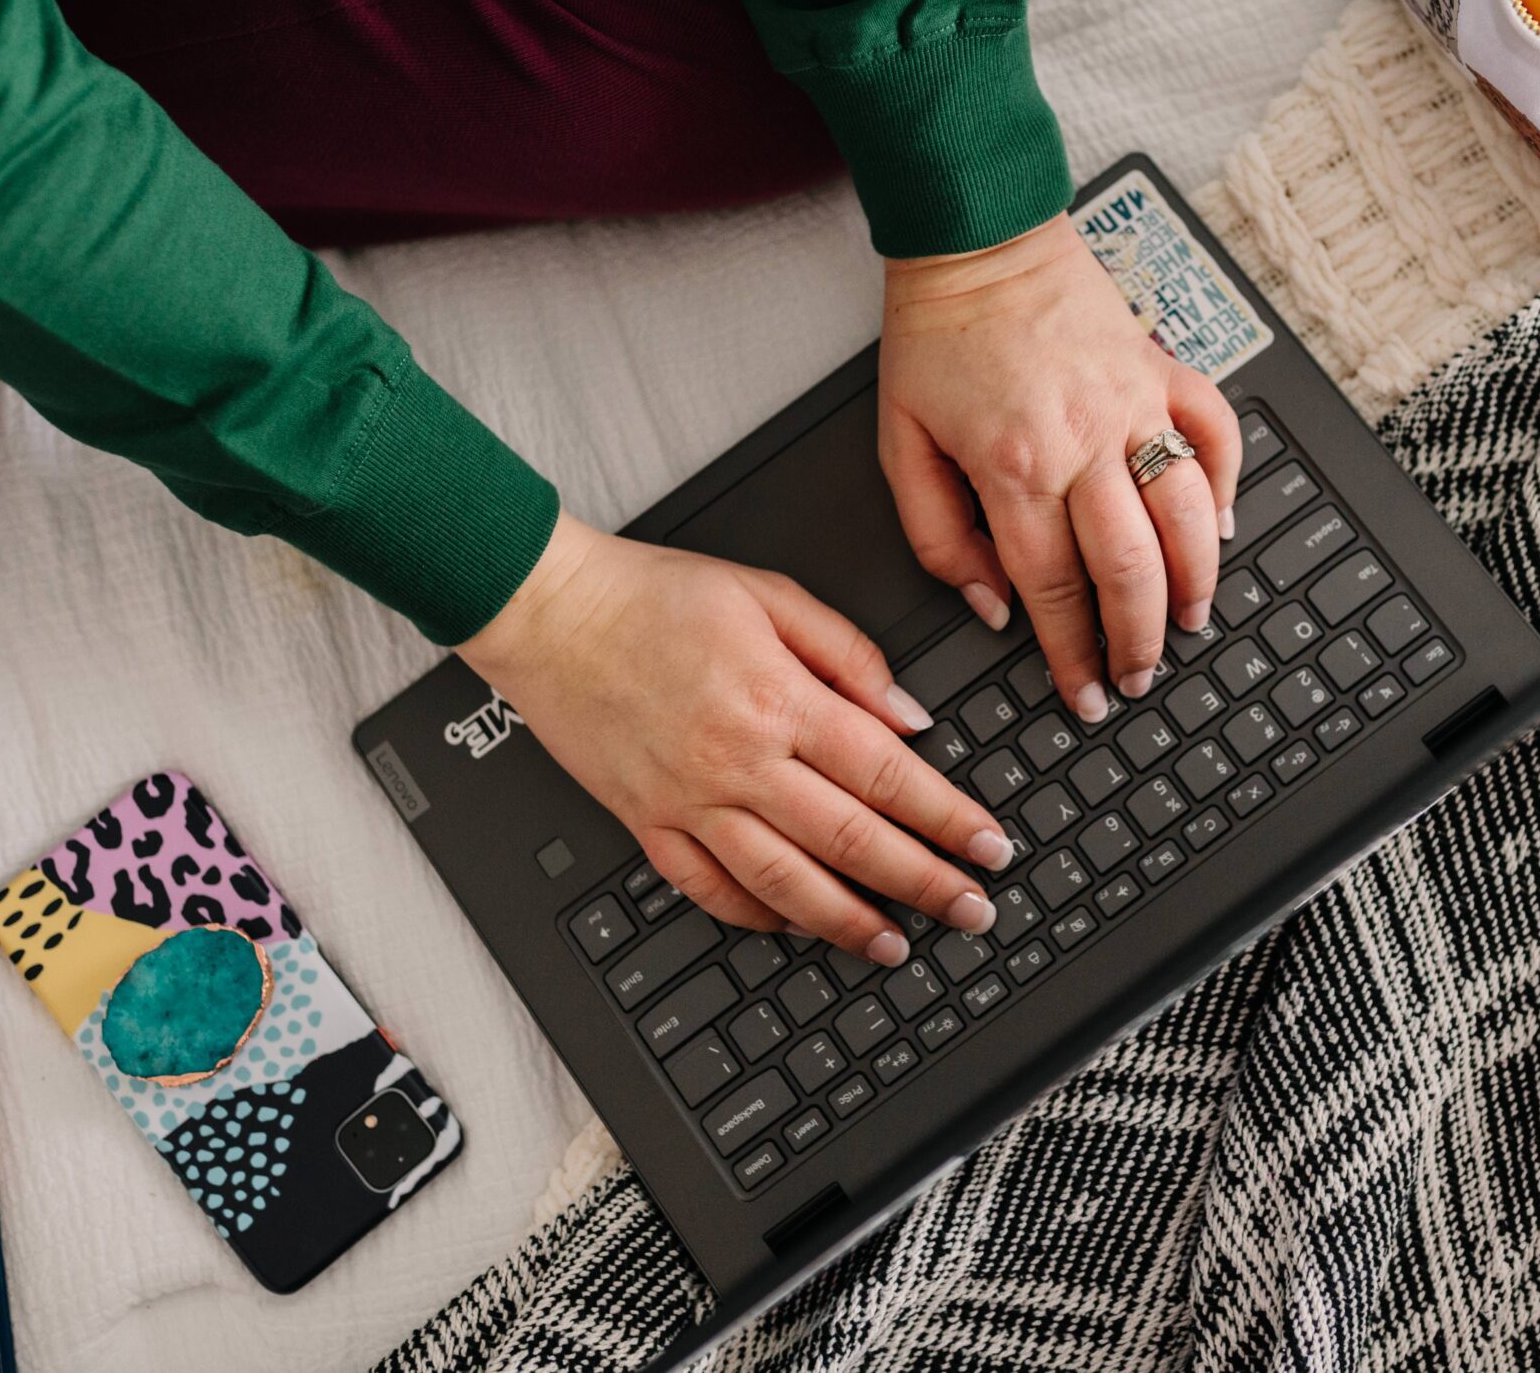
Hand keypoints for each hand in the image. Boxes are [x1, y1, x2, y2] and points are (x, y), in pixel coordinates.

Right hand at [457, 518, 1013, 963]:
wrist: (551, 613)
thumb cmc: (653, 596)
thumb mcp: (770, 595)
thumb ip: (850, 655)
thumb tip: (909, 718)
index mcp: (778, 699)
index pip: (888, 776)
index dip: (949, 819)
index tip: (989, 847)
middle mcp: (738, 761)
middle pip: (851, 840)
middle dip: (924, 882)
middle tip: (971, 910)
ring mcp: (690, 802)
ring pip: (785, 882)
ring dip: (849, 921)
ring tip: (896, 944)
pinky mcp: (648, 824)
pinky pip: (710, 890)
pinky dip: (758, 918)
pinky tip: (796, 927)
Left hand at [879, 214, 1243, 722]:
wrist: (978, 238)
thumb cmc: (935, 337)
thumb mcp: (900, 445)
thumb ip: (938, 536)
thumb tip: (993, 605)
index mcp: (1014, 464)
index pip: (1054, 588)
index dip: (1072, 654)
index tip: (1082, 694)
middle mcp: (1086, 439)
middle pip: (1131, 567)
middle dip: (1139, 640)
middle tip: (1137, 677)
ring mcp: (1135, 401)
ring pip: (1189, 512)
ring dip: (1196, 580)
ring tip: (1187, 623)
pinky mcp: (1164, 368)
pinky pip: (1218, 434)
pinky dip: (1227, 484)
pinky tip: (1219, 525)